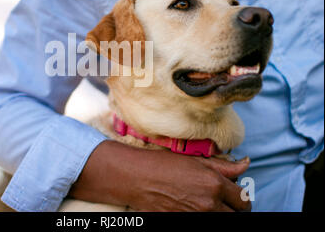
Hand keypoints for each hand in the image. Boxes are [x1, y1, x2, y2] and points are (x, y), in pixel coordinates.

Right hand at [69, 140, 250, 211]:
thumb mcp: (196, 160)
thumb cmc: (164, 164)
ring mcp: (196, 216)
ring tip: (209, 204)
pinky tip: (195, 208)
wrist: (136, 178)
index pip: (243, 199)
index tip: (235, 196)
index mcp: (214, 184)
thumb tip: (245, 163)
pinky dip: (204, 216)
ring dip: (220, 213)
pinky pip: (203, 223)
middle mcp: (209, 203)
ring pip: (222, 220)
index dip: (242, 198)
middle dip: (234, 209)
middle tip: (225, 202)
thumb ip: (224, 165)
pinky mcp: (183, 221)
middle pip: (236, 215)